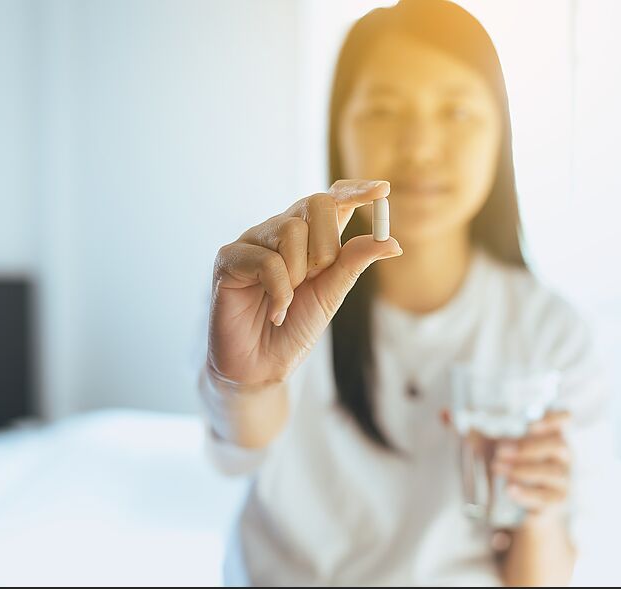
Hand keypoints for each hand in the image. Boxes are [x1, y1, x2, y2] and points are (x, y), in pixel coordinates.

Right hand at [208, 179, 401, 386]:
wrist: (261, 365)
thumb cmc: (294, 328)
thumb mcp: (332, 294)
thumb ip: (354, 263)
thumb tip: (391, 241)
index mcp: (310, 237)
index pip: (333, 199)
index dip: (356, 190)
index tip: (382, 190)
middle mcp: (281, 230)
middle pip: (317, 204)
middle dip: (326, 248)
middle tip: (314, 280)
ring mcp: (253, 240)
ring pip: (290, 231)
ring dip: (298, 275)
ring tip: (286, 301)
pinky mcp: (229, 257)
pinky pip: (267, 260)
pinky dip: (279, 293)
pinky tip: (275, 313)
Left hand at [440, 408, 572, 531]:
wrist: (523, 506)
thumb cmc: (511, 464)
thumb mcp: (492, 445)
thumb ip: (471, 429)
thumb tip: (444, 414)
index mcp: (550, 433)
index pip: (564, 419)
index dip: (554, 418)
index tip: (532, 422)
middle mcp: (562, 454)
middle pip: (557, 444)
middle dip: (527, 447)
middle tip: (499, 450)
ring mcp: (562, 478)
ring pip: (551, 471)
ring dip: (523, 469)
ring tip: (496, 468)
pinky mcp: (555, 501)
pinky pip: (546, 497)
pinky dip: (527, 494)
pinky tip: (509, 490)